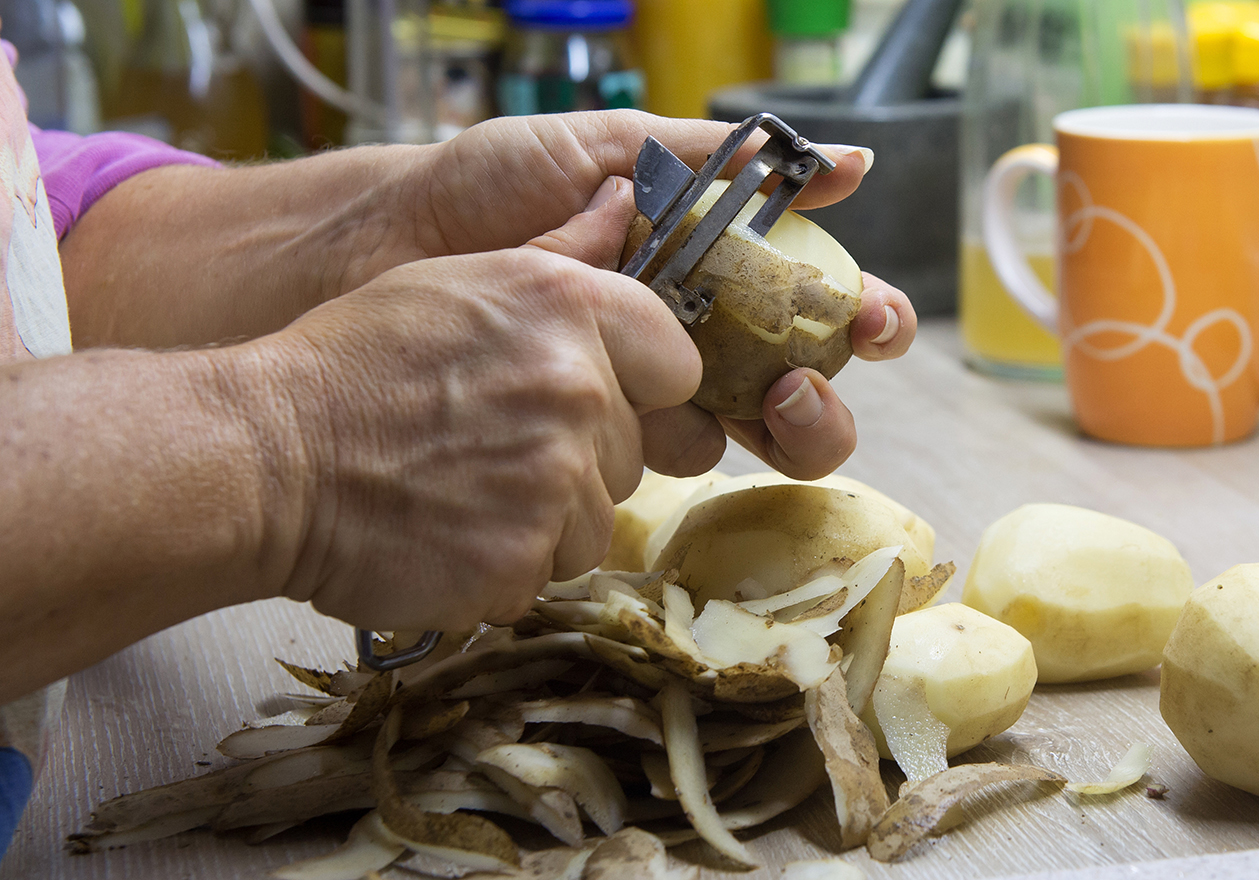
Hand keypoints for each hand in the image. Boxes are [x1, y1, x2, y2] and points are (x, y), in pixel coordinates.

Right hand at [256, 190, 695, 629]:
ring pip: (595, 520)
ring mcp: (557, 479)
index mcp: (570, 305)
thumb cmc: (353, 364)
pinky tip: (445, 532)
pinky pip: (546, 571)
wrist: (264, 458)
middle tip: (487, 445)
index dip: (637, 387)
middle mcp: (579, 388)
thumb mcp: (455, 278)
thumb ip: (560, 252)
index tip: (586, 397)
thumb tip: (621, 199)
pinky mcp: (525, 558)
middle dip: (577, 459)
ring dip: (541, 519)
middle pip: (633, 452)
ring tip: (460, 488)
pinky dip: (502, 565)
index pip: (678, 364)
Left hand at [512, 160, 918, 479]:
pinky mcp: (596, 441)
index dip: (861, 317)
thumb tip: (852, 163)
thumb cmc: (492, 185)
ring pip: (747, 439)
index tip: (872, 317)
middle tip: (803, 379)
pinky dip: (682, 448)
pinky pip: (664, 464)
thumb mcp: (617, 147)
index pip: (812, 304)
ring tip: (761, 399)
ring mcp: (647, 396)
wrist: (386, 242)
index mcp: (712, 271)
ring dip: (777, 430)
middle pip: (800, 393)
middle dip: (827, 398)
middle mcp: (694, 342)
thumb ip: (727, 160)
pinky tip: (666, 415)